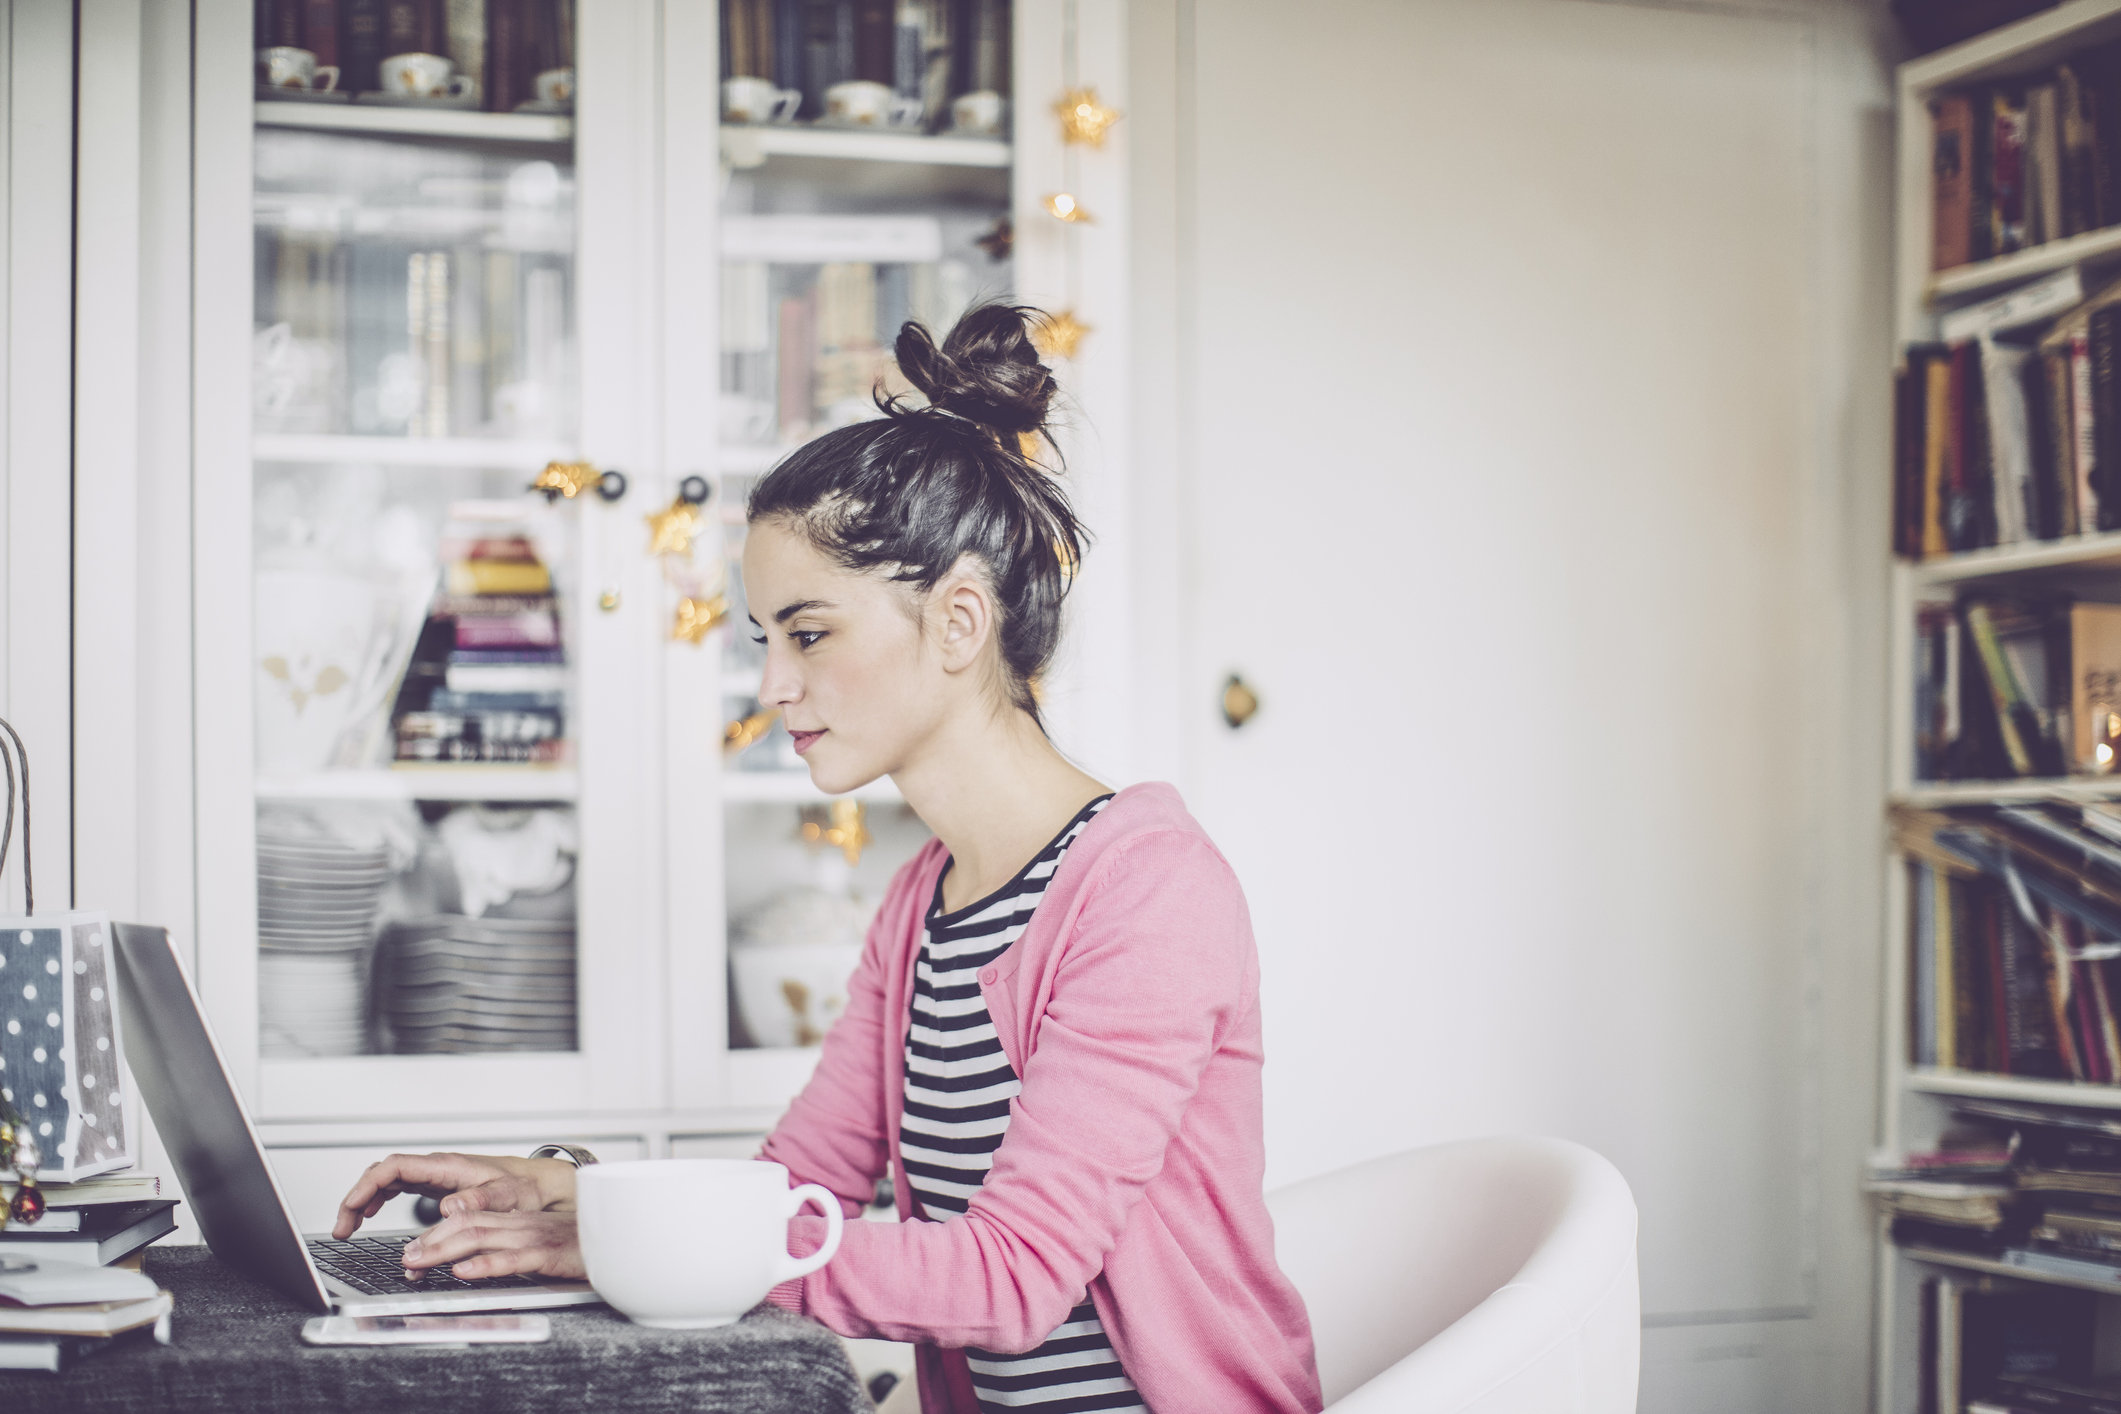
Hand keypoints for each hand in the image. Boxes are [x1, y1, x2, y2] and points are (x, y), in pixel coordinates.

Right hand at [332, 1151, 576, 1239]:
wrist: (542, 1183)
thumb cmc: (527, 1187)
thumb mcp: (508, 1196)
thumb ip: (480, 1200)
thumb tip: (448, 1207)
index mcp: (447, 1167)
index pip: (394, 1167)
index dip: (366, 1186)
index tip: (350, 1210)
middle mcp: (437, 1167)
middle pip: (382, 1173)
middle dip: (356, 1198)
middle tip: (342, 1229)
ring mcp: (436, 1175)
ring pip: (387, 1180)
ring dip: (364, 1201)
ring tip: (348, 1228)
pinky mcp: (438, 1185)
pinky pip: (399, 1187)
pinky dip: (379, 1200)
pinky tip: (371, 1215)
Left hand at [399, 1209, 584, 1282]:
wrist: (620, 1244)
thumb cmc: (578, 1247)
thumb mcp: (536, 1244)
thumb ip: (506, 1247)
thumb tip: (467, 1262)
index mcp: (516, 1219)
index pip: (467, 1217)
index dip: (435, 1233)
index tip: (411, 1252)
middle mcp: (520, 1224)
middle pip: (467, 1223)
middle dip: (430, 1241)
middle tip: (405, 1259)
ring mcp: (533, 1237)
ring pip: (481, 1236)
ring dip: (445, 1250)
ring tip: (420, 1264)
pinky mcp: (549, 1255)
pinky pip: (513, 1258)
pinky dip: (486, 1264)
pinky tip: (466, 1271)